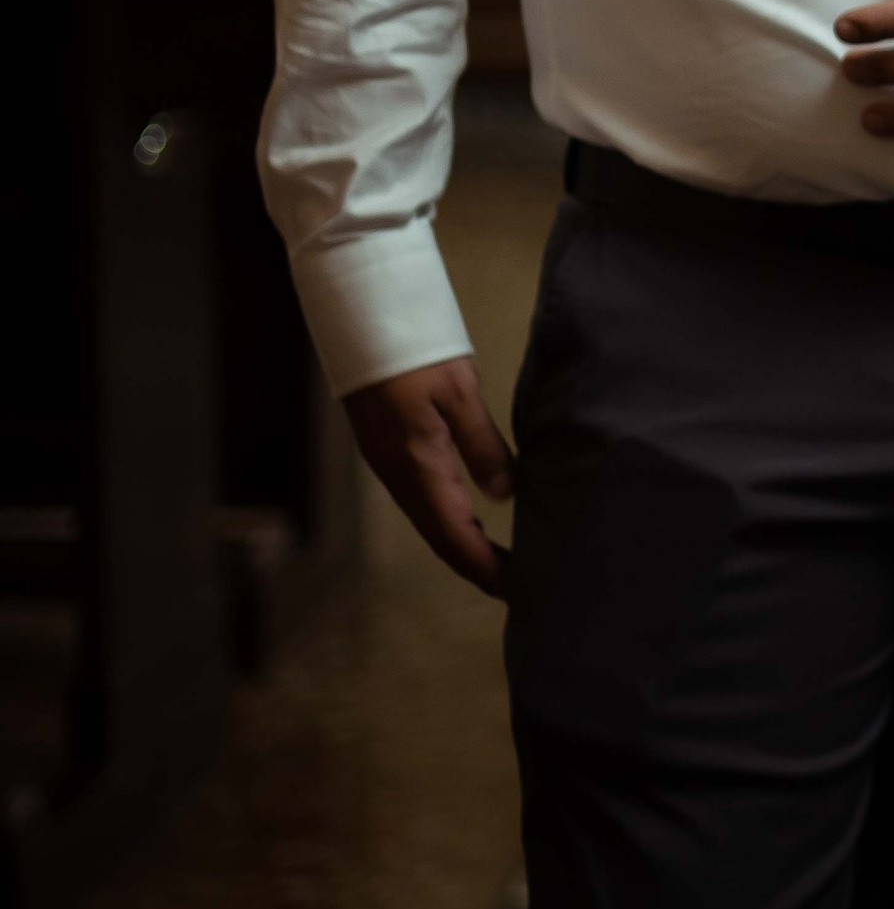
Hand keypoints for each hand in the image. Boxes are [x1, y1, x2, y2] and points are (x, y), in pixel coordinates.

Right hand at [343, 357, 514, 597]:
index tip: (516, 590)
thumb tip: (504, 495)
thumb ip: (482, 445)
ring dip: (462, 546)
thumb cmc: (416, 348)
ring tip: (500, 563)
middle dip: (476, 565)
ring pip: (429, 520)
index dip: (485, 566)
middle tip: (516, 588)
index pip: (455, 533)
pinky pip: (421, 500)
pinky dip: (449, 521)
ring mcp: (389, 464)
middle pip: (440, 536)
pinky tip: (470, 521)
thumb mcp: (460, 392)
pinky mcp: (388, 450)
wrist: (361, 317)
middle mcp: (398, 474)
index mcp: (418, 465)